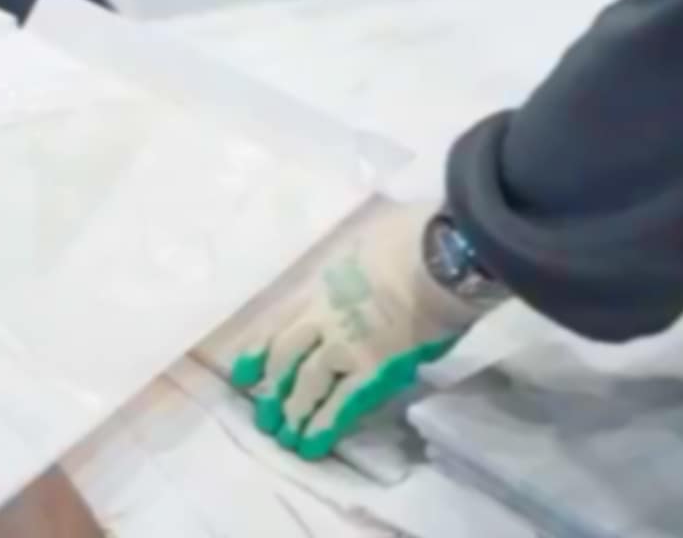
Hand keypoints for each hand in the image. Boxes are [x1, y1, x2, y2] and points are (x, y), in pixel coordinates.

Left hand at [219, 201, 505, 460]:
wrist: (440, 256)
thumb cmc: (413, 237)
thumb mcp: (366, 240)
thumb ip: (355, 264)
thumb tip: (363, 269)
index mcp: (322, 283)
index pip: (278, 321)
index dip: (258, 349)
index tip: (241, 371)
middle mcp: (324, 315)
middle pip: (285, 356)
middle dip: (272, 389)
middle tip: (265, 416)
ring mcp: (346, 344)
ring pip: (307, 384)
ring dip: (294, 413)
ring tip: (287, 438)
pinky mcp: (374, 369)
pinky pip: (342, 403)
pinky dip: (325, 426)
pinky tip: (313, 445)